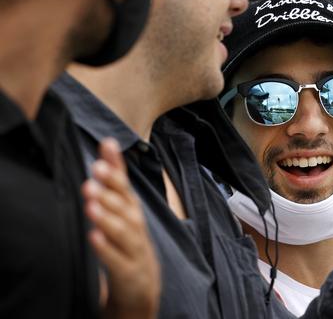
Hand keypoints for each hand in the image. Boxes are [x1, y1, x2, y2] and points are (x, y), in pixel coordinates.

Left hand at [81, 138, 159, 318]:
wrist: (142, 289)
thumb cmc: (128, 244)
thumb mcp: (123, 210)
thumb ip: (115, 180)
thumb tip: (108, 143)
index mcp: (133, 211)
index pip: (126, 185)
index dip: (117, 167)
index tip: (106, 147)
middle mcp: (136, 227)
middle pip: (126, 205)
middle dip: (111, 188)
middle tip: (95, 171)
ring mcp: (134, 250)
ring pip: (123, 231)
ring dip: (108, 215)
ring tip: (91, 202)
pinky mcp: (128, 273)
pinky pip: (116, 260)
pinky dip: (106, 248)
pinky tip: (93, 236)